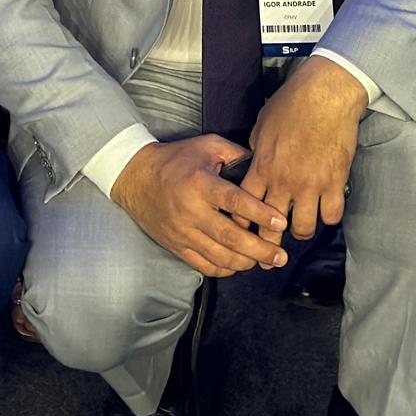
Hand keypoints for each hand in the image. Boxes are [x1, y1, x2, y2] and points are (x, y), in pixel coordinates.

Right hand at [109, 131, 288, 278]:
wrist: (136, 177)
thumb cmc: (175, 160)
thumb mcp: (207, 146)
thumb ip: (236, 154)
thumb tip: (263, 165)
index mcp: (200, 184)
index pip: (234, 201)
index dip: (259, 213)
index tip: (280, 222)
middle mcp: (191, 211)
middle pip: (230, 236)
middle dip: (259, 249)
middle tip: (280, 255)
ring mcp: (182, 232)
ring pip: (218, 256)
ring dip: (245, 262)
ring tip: (265, 262)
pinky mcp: (176, 246)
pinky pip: (203, 265)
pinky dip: (223, 269)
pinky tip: (238, 265)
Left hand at [243, 56, 364, 244]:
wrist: (326, 93)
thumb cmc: (292, 102)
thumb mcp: (262, 125)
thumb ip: (257, 150)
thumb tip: (255, 163)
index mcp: (262, 167)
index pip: (245, 207)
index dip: (242, 223)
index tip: (244, 229)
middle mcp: (284, 182)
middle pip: (270, 227)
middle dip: (268, 241)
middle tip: (270, 248)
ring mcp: (311, 184)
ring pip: (303, 229)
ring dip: (300, 231)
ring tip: (300, 227)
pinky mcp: (336, 182)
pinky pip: (332, 216)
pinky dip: (328, 217)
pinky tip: (325, 211)